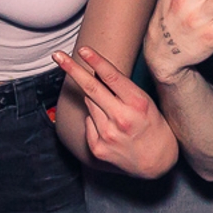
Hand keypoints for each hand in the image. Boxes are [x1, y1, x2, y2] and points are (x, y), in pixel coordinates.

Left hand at [53, 45, 179, 177]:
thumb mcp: (145, 103)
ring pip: (89, 104)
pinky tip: (110, 128)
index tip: (83, 50)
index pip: (112, 78)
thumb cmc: (153, 127)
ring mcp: (106, 134)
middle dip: (72, 69)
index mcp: (137, 104)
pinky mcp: (97, 147)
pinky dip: (95, 119)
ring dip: (94, 99)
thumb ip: (122, 89)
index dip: (96, 61)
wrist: (155, 162)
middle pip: (90, 88)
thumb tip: (97, 72)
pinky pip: (88, 122)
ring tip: (112, 110)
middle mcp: (121, 119)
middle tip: (57, 56)